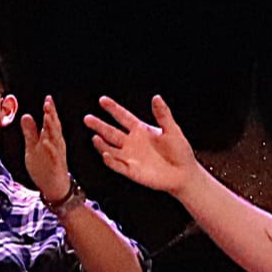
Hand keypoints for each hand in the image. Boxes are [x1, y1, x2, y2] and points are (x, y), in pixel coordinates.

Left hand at [17, 96, 75, 203]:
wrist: (55, 186)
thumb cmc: (45, 166)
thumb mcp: (33, 146)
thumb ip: (30, 132)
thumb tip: (26, 115)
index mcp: (51, 138)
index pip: (50, 121)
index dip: (49, 110)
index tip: (48, 99)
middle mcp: (56, 144)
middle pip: (54, 127)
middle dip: (51, 114)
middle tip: (48, 103)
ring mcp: (56, 154)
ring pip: (55, 138)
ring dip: (52, 127)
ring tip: (48, 116)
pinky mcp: (55, 165)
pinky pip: (53, 155)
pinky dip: (50, 148)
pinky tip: (45, 141)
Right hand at [85, 94, 203, 195]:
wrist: (184, 173)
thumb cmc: (180, 151)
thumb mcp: (173, 130)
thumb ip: (163, 115)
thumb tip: (156, 97)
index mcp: (141, 130)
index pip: (123, 116)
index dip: (113, 108)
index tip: (102, 100)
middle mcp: (132, 142)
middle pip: (111, 132)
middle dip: (99, 125)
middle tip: (87, 118)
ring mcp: (130, 156)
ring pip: (110, 148)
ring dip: (102, 144)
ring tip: (95, 137)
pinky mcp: (131, 170)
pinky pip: (117, 165)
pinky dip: (110, 160)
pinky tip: (106, 154)